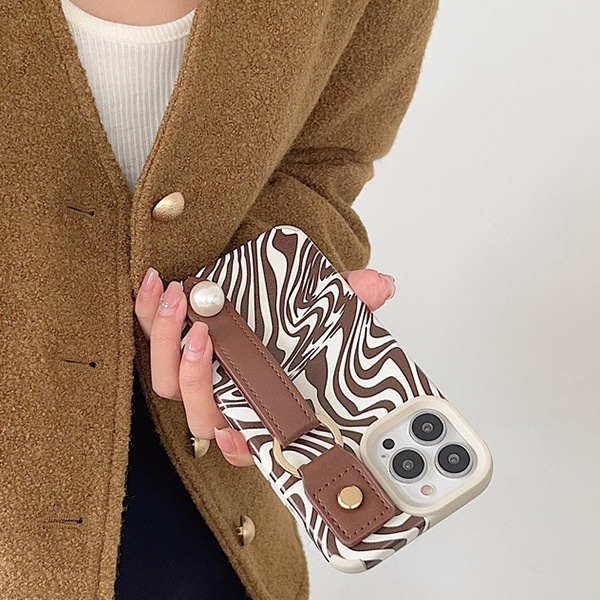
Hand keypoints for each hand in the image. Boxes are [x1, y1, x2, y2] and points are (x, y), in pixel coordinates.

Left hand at [134, 267, 395, 466]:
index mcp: (258, 409)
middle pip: (198, 413)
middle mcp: (222, 401)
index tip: (235, 430)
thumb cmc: (294, 325)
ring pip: (166, 382)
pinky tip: (154, 283)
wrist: (263, 300)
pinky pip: (150, 342)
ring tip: (180, 298)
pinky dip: (148, 315)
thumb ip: (354, 303)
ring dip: (166, 341)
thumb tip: (381, 285)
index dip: (237, 445)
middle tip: (205, 332)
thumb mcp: (328, 317)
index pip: (245, 443)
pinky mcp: (173, 348)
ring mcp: (193, 378)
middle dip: (195, 377)